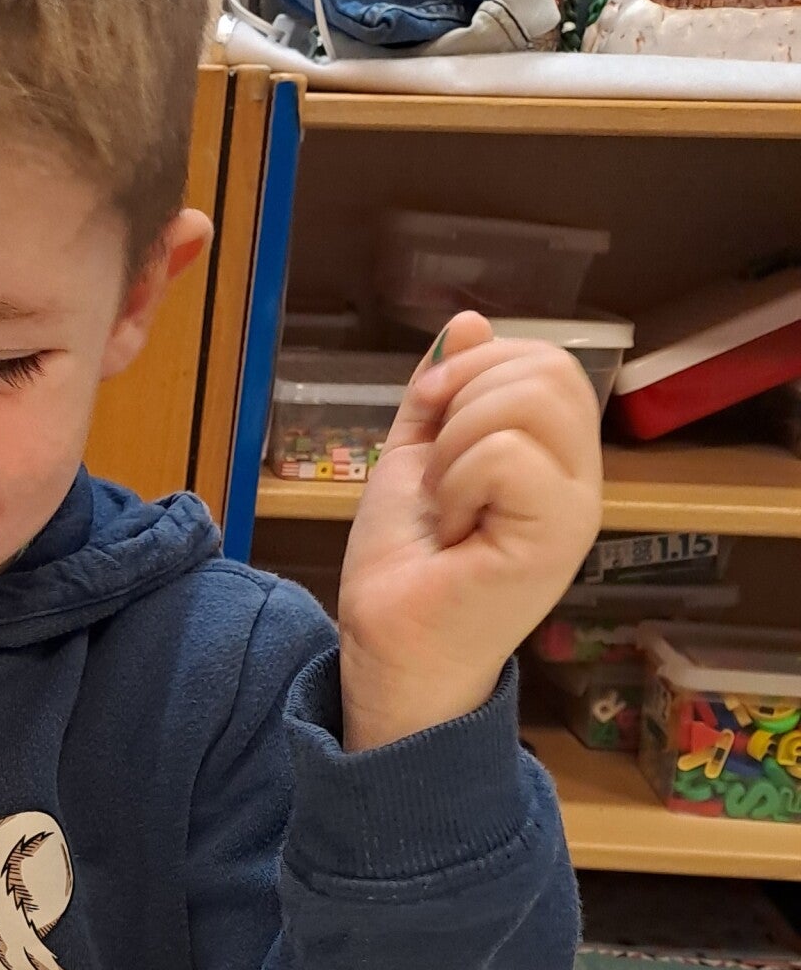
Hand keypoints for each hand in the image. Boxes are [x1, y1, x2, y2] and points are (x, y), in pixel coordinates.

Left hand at [337, 311, 602, 749]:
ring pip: (529, 400)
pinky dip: (459, 481)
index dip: (475, 366)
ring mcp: (577, 508)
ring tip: (446, 507)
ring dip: (456, 447)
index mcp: (554, 456)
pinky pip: (510, 454)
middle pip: (547, 367)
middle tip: (437, 475)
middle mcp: (580, 478)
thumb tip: (469, 321)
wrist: (389, 648)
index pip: (546, 360)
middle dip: (463, 401)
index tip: (429, 414)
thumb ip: (441, 394)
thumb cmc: (406, 566)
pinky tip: (454, 530)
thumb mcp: (415, 457)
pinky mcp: (559, 536)